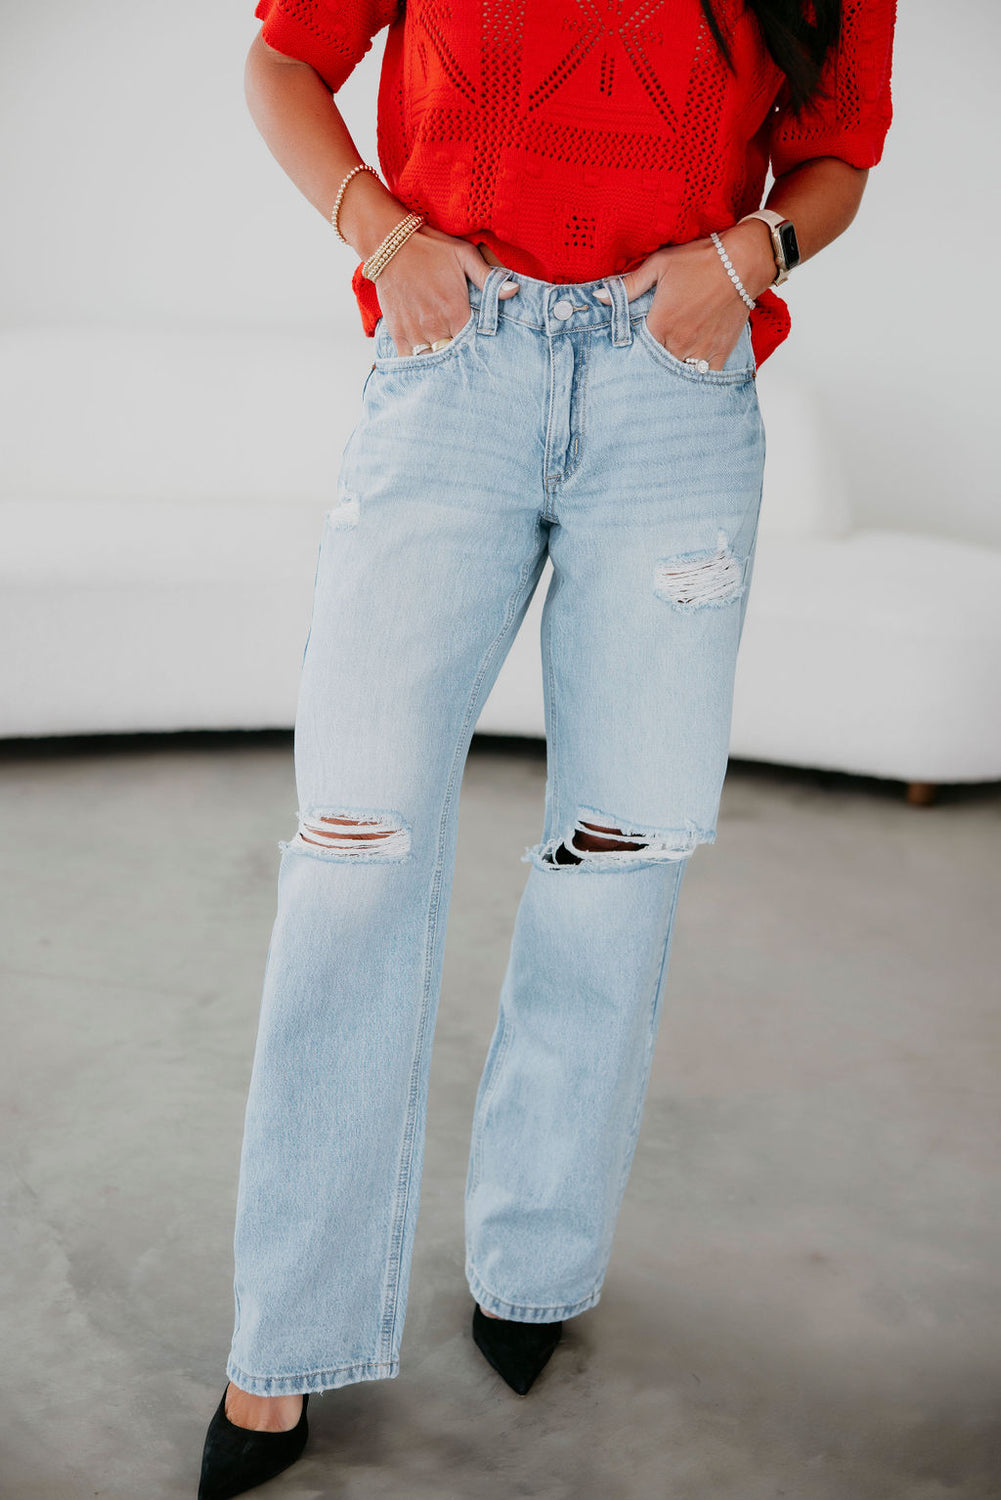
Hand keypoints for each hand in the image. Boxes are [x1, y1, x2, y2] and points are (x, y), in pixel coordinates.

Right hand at [373, 224, 519, 355]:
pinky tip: (424, 356)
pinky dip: (415, 362)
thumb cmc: (431, 248)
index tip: (476, 344)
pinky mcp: (397, 332)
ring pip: (432, 360)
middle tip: (462, 354)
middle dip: (458, 355)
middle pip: (453, 355)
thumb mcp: (465, 255)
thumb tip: (514, 291)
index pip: (472, 343)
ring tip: (444, 355)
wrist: (390, 244)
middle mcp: (436, 326)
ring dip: (438, 359)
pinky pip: (407, 359)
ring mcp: (415, 331)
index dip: (475, 346)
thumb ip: (489, 278)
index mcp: (455, 311)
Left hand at [595, 220, 775, 370]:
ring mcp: (700, 350)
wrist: (741, 262)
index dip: (636, 351)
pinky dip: (698, 374)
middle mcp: (679, 342)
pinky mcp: (720, 352)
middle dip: (654, 362)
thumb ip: (628, 285)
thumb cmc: (699, 260)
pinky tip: (692, 368)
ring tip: (671, 362)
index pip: (639, 351)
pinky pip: (706, 374)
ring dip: (674, 368)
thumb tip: (599, 296)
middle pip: (658, 365)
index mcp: (660, 324)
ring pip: (680, 372)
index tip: (636, 349)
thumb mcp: (658, 265)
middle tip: (652, 359)